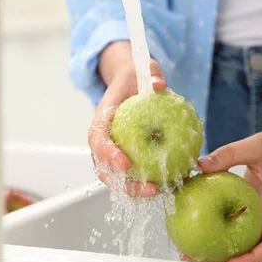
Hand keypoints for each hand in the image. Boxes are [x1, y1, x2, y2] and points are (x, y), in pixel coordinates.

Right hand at [89, 43, 165, 196]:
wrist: (132, 81)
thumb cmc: (136, 77)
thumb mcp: (145, 70)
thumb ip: (152, 75)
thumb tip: (159, 86)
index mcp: (103, 116)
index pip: (97, 137)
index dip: (107, 153)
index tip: (124, 164)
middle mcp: (104, 136)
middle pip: (102, 165)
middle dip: (121, 181)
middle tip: (146, 187)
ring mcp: (113, 148)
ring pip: (114, 175)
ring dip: (132, 187)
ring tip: (156, 191)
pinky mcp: (126, 154)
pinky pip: (130, 173)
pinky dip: (143, 182)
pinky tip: (163, 185)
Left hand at [181, 129, 261, 261]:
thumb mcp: (255, 146)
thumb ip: (229, 154)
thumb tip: (200, 165)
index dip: (253, 259)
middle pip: (254, 252)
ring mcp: (259, 218)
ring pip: (242, 244)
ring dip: (220, 253)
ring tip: (191, 257)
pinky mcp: (248, 212)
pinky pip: (233, 228)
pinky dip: (216, 233)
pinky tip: (193, 232)